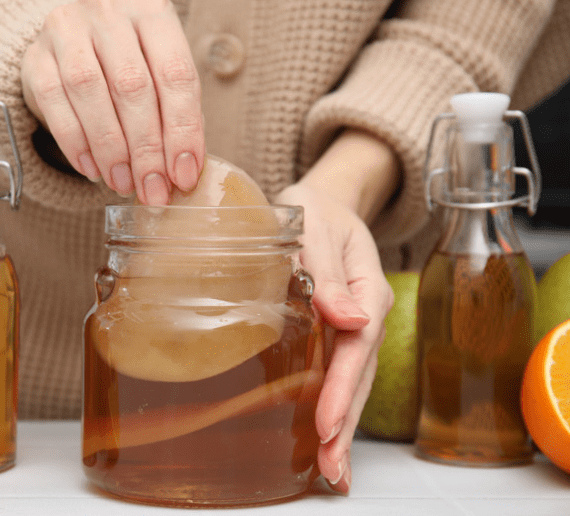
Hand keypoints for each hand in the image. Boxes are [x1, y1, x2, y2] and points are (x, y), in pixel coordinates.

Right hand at [21, 0, 204, 204]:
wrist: (73, 45)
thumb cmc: (130, 64)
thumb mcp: (160, 77)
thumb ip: (176, 116)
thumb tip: (184, 172)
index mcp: (153, 13)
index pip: (175, 74)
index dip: (183, 130)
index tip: (184, 175)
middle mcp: (110, 13)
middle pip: (132, 86)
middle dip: (146, 148)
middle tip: (153, 190)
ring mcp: (68, 30)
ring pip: (90, 92)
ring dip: (110, 149)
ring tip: (123, 183)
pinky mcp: (36, 56)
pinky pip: (54, 102)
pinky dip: (75, 143)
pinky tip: (92, 169)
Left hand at [275, 184, 392, 493]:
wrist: (324, 201)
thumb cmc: (315, 209)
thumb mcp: (315, 225)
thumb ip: (325, 269)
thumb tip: (346, 317)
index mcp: (364, 288)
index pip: (357, 344)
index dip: (341, 386)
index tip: (325, 422)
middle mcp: (366, 313)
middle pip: (361, 375)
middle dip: (346, 424)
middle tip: (331, 469)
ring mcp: (357, 326)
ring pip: (354, 382)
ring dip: (344, 428)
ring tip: (333, 471)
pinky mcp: (340, 333)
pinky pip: (342, 375)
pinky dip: (337, 409)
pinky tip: (328, 441)